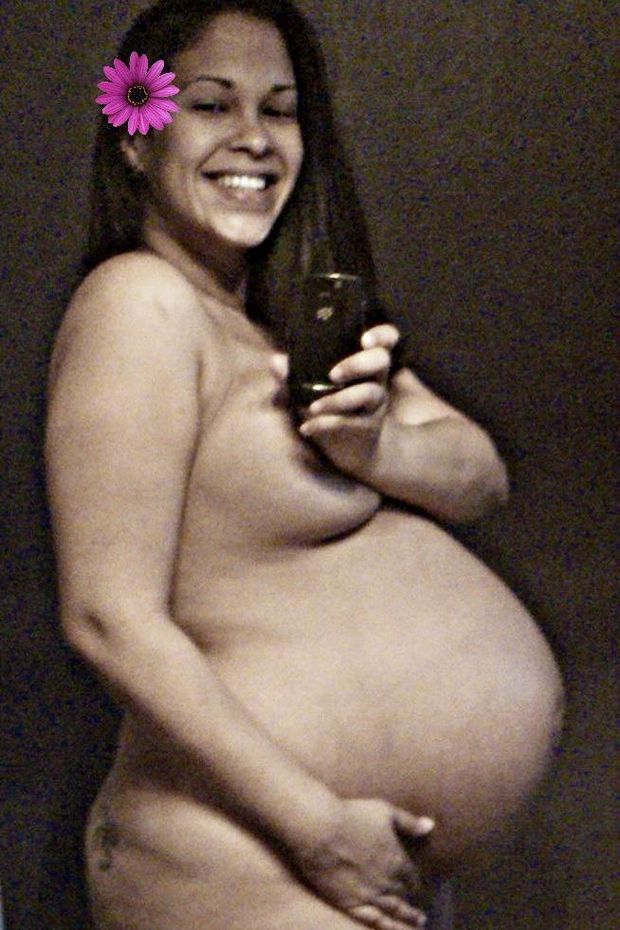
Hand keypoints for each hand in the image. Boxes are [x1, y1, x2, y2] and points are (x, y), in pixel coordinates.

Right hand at [290, 797, 433, 928]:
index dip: (414, 881)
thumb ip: (409, 822)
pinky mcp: (351, 904)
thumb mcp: (386, 812)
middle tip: (416, 904)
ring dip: (407, 918)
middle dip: (409, 897)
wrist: (320, 831)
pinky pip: (374, 921)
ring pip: (394, 911)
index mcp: (397, 860)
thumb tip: (431, 826)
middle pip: (403, 892)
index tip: (416, 885)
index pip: (411, 876)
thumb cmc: (352, 815)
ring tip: (418, 924)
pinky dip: (388, 928)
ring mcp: (370, 895)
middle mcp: (388, 881)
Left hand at [296, 324, 399, 476]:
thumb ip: (296, 373)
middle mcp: (376, 379)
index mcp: (365, 363)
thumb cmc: (331, 407)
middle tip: (332, 375)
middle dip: (358, 364)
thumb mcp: (312, 388)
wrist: (347, 450)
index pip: (386, 339)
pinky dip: (324, 425)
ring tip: (313, 407)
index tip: (364, 339)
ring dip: (338, 400)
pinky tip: (306, 428)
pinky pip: (350, 422)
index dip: (381, 335)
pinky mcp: (368, 427)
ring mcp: (375, 404)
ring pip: (368, 394)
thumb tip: (276, 360)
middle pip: (381, 361)